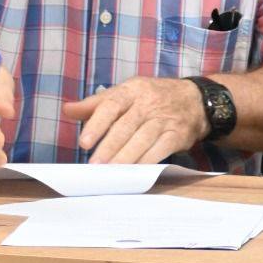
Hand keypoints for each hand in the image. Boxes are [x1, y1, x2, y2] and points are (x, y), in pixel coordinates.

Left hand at [62, 77, 206, 163]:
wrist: (194, 100)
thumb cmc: (151, 97)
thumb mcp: (125, 93)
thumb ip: (95, 104)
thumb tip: (67, 110)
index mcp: (132, 90)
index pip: (111, 104)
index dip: (97, 123)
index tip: (84, 142)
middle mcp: (148, 103)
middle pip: (126, 126)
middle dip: (109, 147)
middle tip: (94, 165)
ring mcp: (164, 119)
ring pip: (142, 140)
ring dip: (125, 158)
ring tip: (109, 172)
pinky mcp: (177, 135)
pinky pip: (160, 150)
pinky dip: (146, 162)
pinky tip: (134, 172)